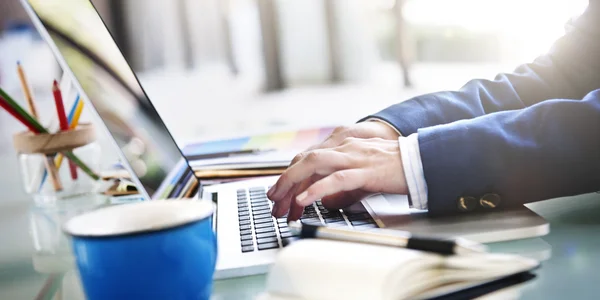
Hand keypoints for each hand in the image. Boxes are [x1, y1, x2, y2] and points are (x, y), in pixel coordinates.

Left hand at [268, 137, 407, 220]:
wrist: (422, 162)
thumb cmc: (395, 169)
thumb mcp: (361, 175)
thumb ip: (341, 184)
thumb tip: (324, 200)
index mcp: (342, 145)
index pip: (307, 158)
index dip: (289, 176)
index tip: (279, 196)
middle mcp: (344, 146)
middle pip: (304, 159)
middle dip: (284, 181)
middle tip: (273, 202)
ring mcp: (354, 156)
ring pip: (313, 163)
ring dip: (292, 183)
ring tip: (280, 201)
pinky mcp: (365, 170)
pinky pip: (335, 179)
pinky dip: (316, 189)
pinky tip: (303, 201)